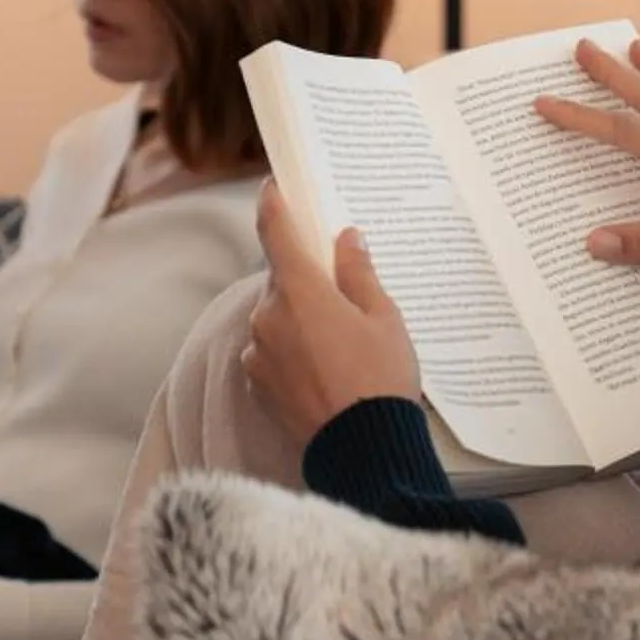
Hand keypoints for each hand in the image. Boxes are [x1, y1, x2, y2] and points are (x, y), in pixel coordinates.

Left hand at [240, 178, 422, 465]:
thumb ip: (359, 272)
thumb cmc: (380, 378)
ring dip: (298, 320)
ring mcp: (257, 354)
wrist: (362, 451)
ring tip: (340, 345)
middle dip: (305, 280)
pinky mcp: (256, 386)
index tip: (273, 188)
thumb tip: (347, 239)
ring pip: (275, 320)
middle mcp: (267, 317)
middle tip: (340, 292)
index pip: (275, 232)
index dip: (273, 205)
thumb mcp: (383, 318)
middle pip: (280, 281)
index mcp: (298, 291)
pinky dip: (291, 353)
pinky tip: (324, 370)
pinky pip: (270, 354)